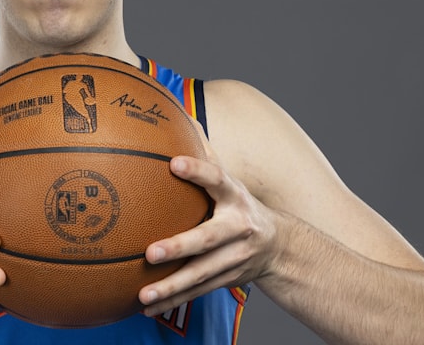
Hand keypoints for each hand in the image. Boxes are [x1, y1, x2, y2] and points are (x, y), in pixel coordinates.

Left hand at [138, 144, 278, 315]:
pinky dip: (173, 301)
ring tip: (143, 293)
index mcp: (236, 197)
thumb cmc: (240, 205)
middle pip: (208, 239)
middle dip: (180, 247)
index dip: (198, 171)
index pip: (218, 179)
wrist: (280, 248)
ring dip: (172, 286)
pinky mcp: (227, 280)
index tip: (174, 163)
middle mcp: (238, 229)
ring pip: (201, 274)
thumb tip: (179, 116)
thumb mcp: (230, 180)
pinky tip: (147, 307)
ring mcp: (235, 259)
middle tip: (150, 252)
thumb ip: (205, 154)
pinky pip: (197, 292)